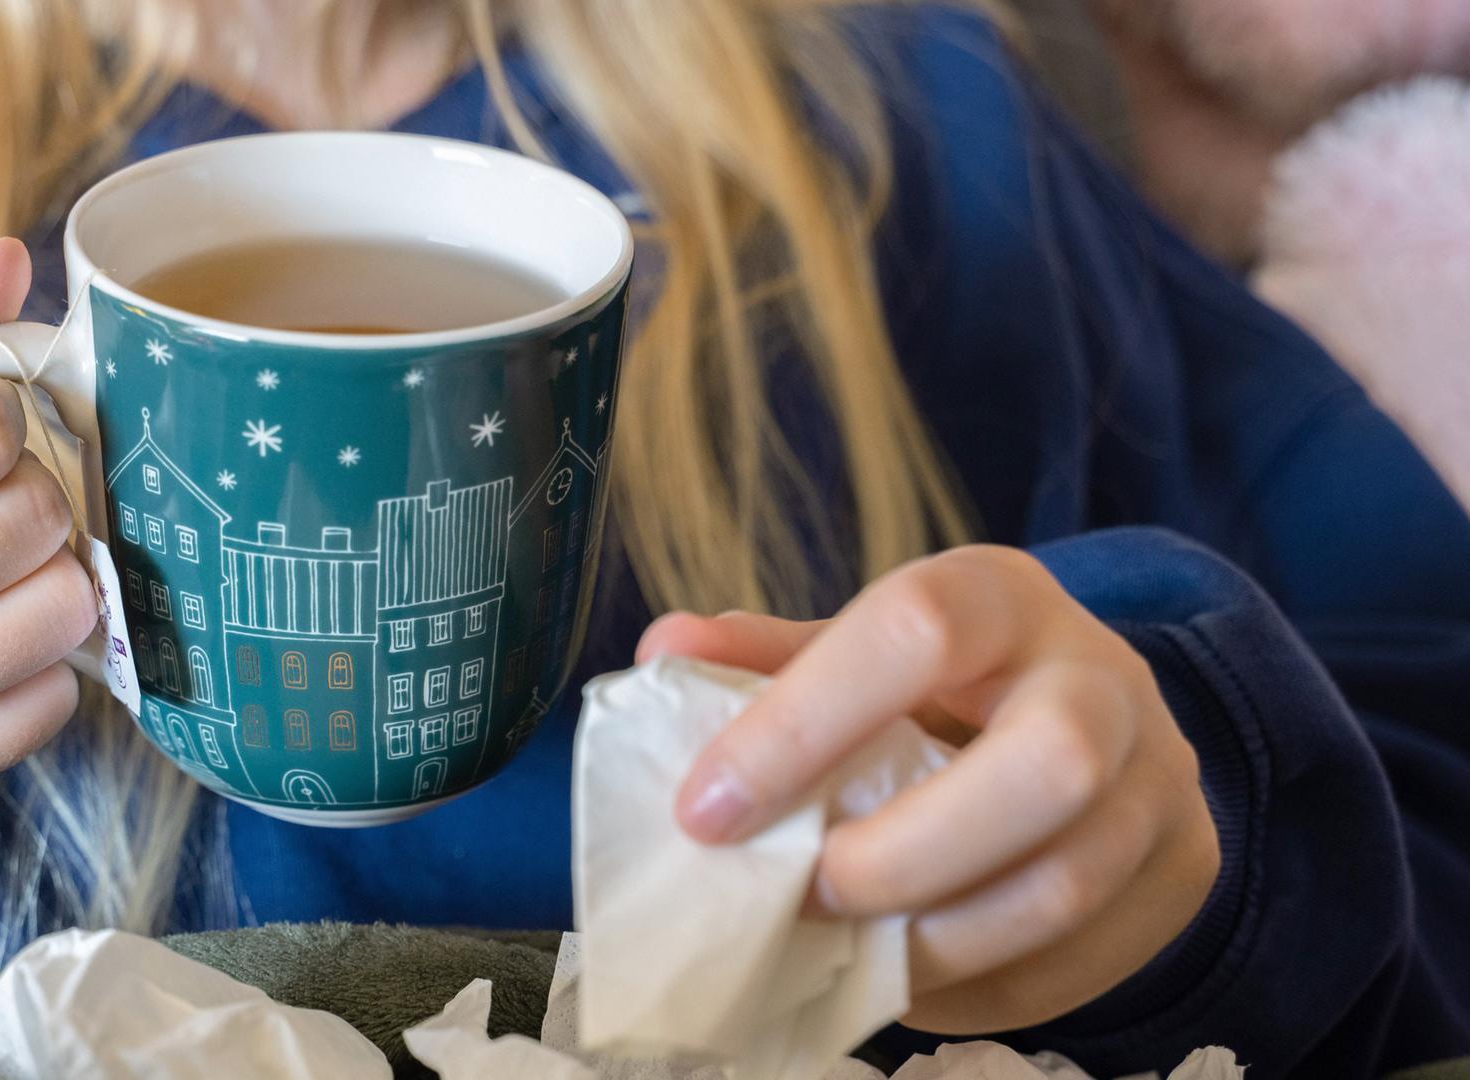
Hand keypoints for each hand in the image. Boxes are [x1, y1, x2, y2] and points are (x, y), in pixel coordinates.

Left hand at [638, 545, 1220, 1033]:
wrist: (1093, 711)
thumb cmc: (945, 683)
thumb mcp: (865, 647)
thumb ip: (769, 658)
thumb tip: (663, 652)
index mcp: (1003, 596)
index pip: (916, 630)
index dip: (802, 723)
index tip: (705, 810)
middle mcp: (1105, 677)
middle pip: (1047, 766)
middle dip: (903, 853)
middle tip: (806, 892)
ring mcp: (1161, 779)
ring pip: (1064, 885)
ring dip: (929, 942)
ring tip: (838, 951)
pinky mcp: (1185, 870)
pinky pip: (1083, 963)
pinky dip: (974, 990)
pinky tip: (901, 979)